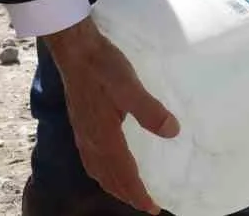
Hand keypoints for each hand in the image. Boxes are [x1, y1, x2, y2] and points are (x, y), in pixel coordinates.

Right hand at [45, 17, 178, 212]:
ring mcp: (82, 133)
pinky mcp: (80, 123)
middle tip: (146, 205)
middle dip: (127, 194)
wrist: (74, 50)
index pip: (124, 175)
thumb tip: (173, 132)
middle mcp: (91, 140)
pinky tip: (106, 164)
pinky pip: (90, 159)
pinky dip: (101, 171)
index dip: (139, 194)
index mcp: (104, 136)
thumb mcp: (130, 85)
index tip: (154, 208)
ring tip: (128, 191)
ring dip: (113, 185)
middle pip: (109, 178)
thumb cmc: (103, 65)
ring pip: (97, 170)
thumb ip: (149, 110)